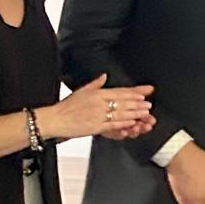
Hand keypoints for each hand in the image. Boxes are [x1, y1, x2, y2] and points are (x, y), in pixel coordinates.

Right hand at [39, 76, 154, 140]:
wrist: (56, 119)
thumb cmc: (67, 106)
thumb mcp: (82, 90)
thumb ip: (96, 84)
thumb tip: (104, 76)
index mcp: (97, 94)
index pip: (119, 91)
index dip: (133, 92)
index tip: (144, 92)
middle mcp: (99, 103)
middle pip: (123, 102)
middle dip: (137, 103)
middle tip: (148, 104)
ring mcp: (98, 115)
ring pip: (120, 114)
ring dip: (134, 113)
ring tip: (145, 113)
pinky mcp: (96, 127)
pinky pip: (113, 125)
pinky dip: (123, 123)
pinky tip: (132, 122)